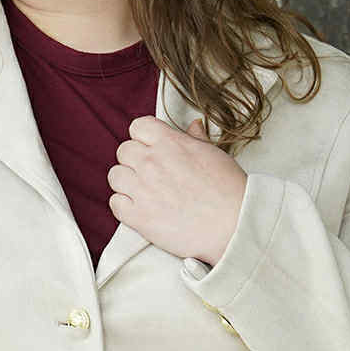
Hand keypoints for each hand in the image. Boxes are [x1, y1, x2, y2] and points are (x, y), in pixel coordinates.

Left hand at [107, 116, 247, 264]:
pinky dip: (124, 206)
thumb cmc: (229, 189)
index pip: (138, 127)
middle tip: (151, 174)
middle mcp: (151, 162)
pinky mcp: (138, 216)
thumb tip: (193, 125)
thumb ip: (196, 139)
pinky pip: (115, 203)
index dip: (144, 138)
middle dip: (135, 160)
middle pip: (123, 151)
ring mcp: (142, 189)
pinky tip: (141, 209)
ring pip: (114, 176)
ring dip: (126, 182)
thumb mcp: (214, 154)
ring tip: (144, 191)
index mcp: (170, 143)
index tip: (152, 148)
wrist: (234, 225)